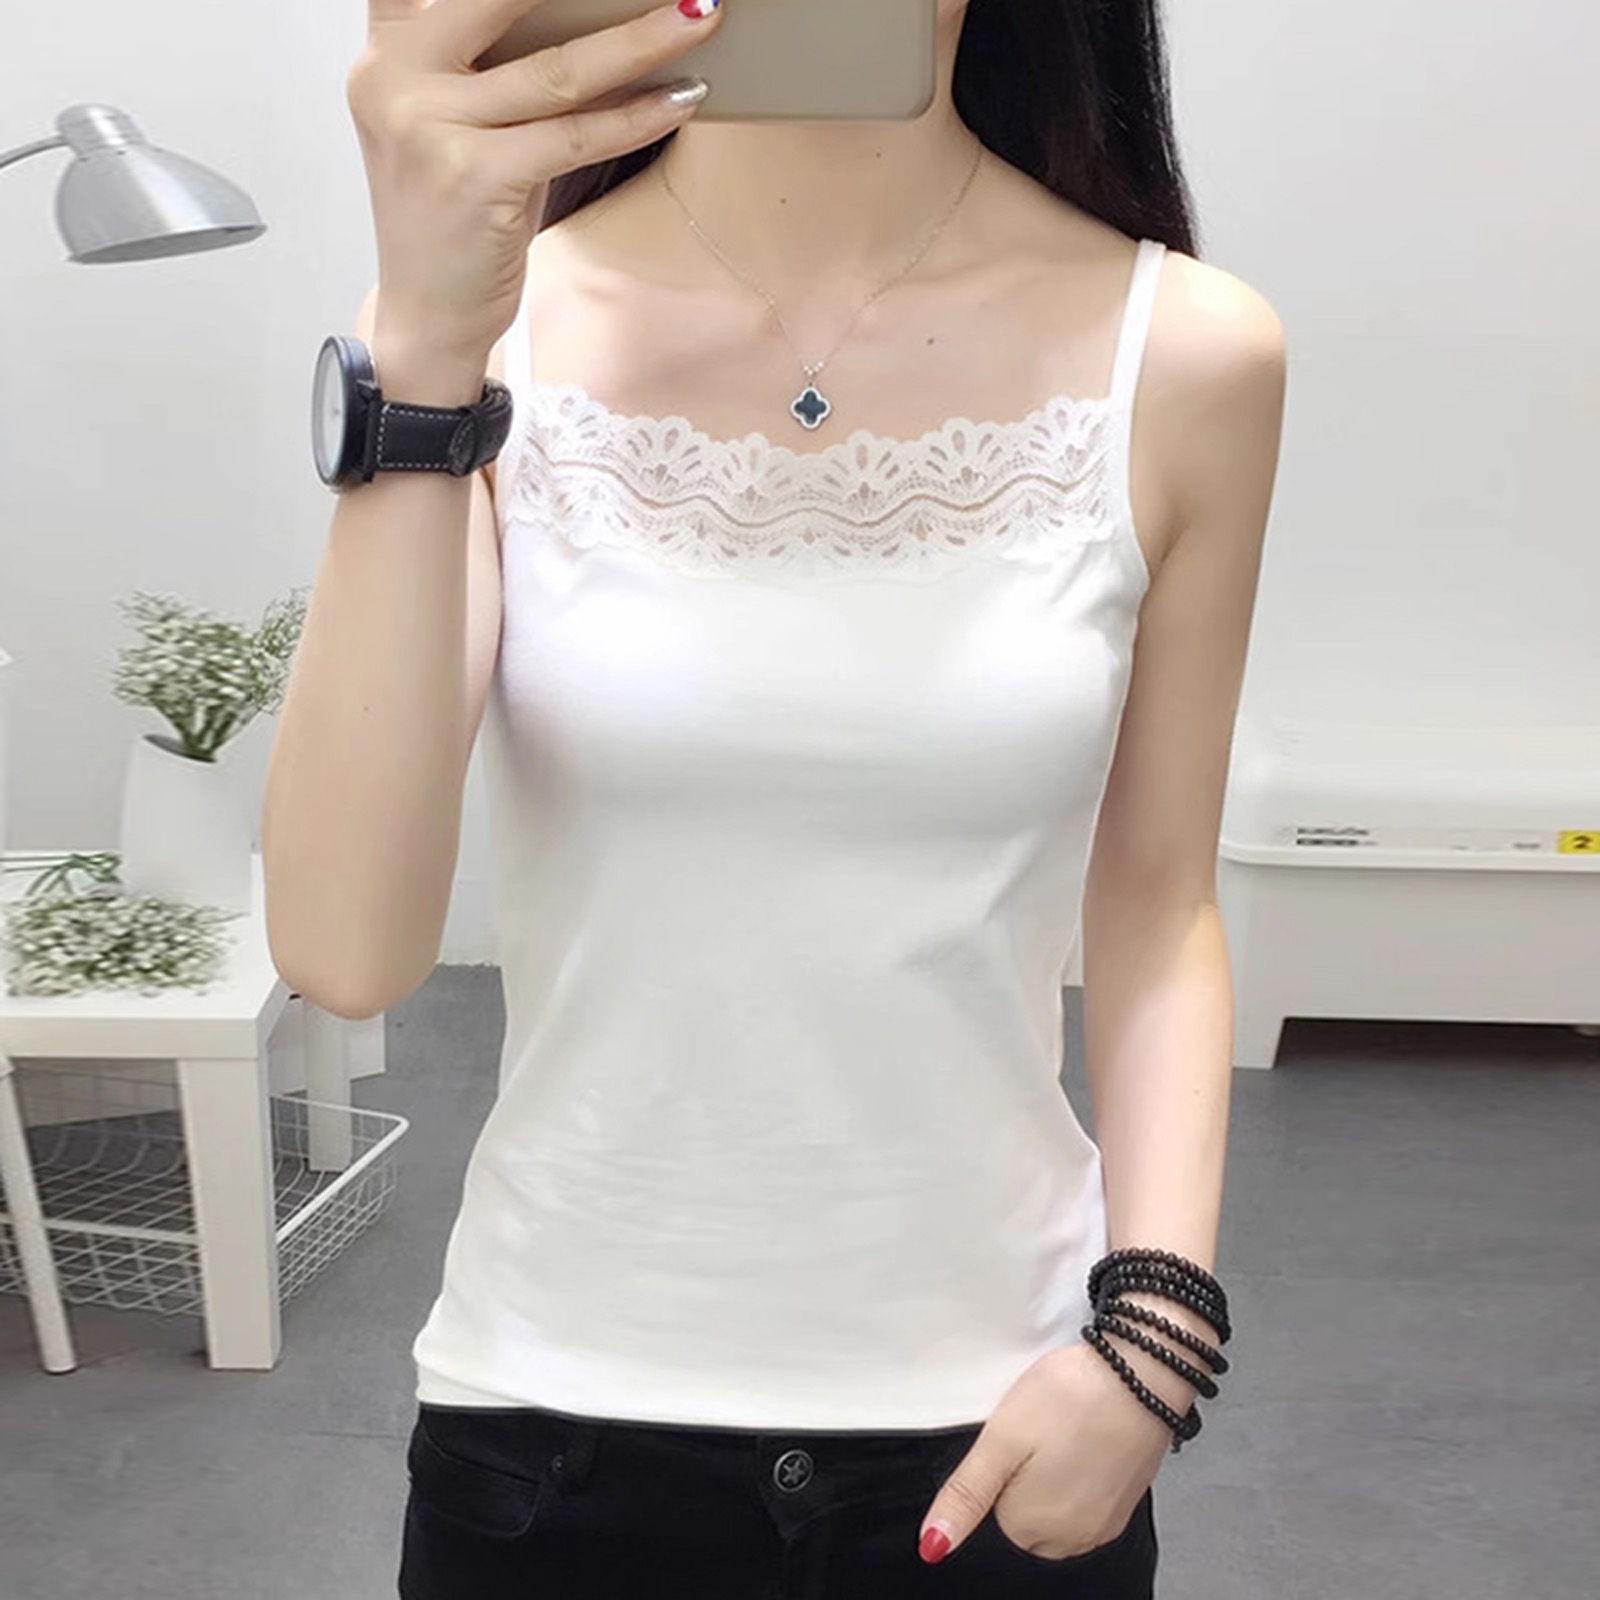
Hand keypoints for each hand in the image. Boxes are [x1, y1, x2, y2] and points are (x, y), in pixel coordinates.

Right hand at [346, 0, 725, 363]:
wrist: (427, 314)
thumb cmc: (456, 216)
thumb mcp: (460, 123)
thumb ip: (494, 64)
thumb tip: (596, 17)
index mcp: (387, 50)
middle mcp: (394, 77)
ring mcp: (430, 127)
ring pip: (557, 70)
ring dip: (643, 40)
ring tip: (700, 16)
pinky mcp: (475, 178)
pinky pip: (574, 136)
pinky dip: (636, 117)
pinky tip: (682, 99)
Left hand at [918, 1340, 1171, 1562]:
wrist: (1142, 1372)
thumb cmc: (1070, 1399)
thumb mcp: (1001, 1440)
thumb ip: (966, 1494)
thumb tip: (932, 1546)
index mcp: (1033, 1528)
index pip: (992, 1510)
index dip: (1000, 1466)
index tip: (1017, 1436)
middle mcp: (1072, 1539)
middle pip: (1024, 1513)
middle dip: (1025, 1475)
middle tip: (1040, 1430)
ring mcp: (1104, 1525)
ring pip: (1056, 1505)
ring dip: (1055, 1475)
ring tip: (1065, 1430)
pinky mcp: (1127, 1504)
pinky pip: (1086, 1498)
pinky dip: (1082, 1472)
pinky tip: (1086, 1438)